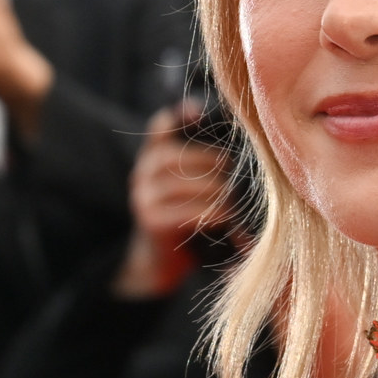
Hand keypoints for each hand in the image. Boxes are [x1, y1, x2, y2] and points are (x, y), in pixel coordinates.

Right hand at [114, 105, 242, 298]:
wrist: (157, 264)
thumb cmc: (183, 220)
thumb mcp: (186, 187)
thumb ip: (198, 163)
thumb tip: (229, 142)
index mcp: (151, 158)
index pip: (160, 126)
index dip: (180, 115)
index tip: (199, 113)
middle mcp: (142, 172)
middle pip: (187, 156)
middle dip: (218, 167)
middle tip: (235, 181)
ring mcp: (144, 196)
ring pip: (196, 183)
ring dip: (221, 194)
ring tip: (233, 205)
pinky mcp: (152, 220)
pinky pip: (194, 210)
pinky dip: (216, 215)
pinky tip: (225, 221)